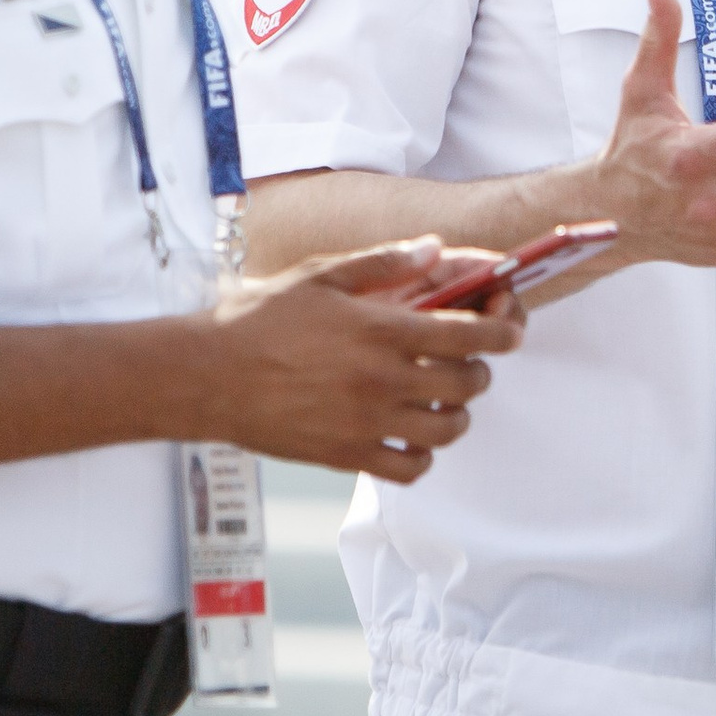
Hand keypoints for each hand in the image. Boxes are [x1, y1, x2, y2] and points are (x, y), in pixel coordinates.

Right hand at [198, 237, 520, 482]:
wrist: (206, 375)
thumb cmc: (261, 318)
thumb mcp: (322, 276)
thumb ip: (384, 262)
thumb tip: (435, 249)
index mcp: (380, 331)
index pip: (468, 335)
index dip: (501, 332)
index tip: (510, 329)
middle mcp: (380, 379)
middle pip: (467, 384)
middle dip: (481, 371)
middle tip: (471, 363)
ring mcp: (365, 422)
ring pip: (446, 429)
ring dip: (457, 413)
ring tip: (444, 400)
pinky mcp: (346, 455)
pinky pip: (409, 467)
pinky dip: (423, 454)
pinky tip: (411, 434)